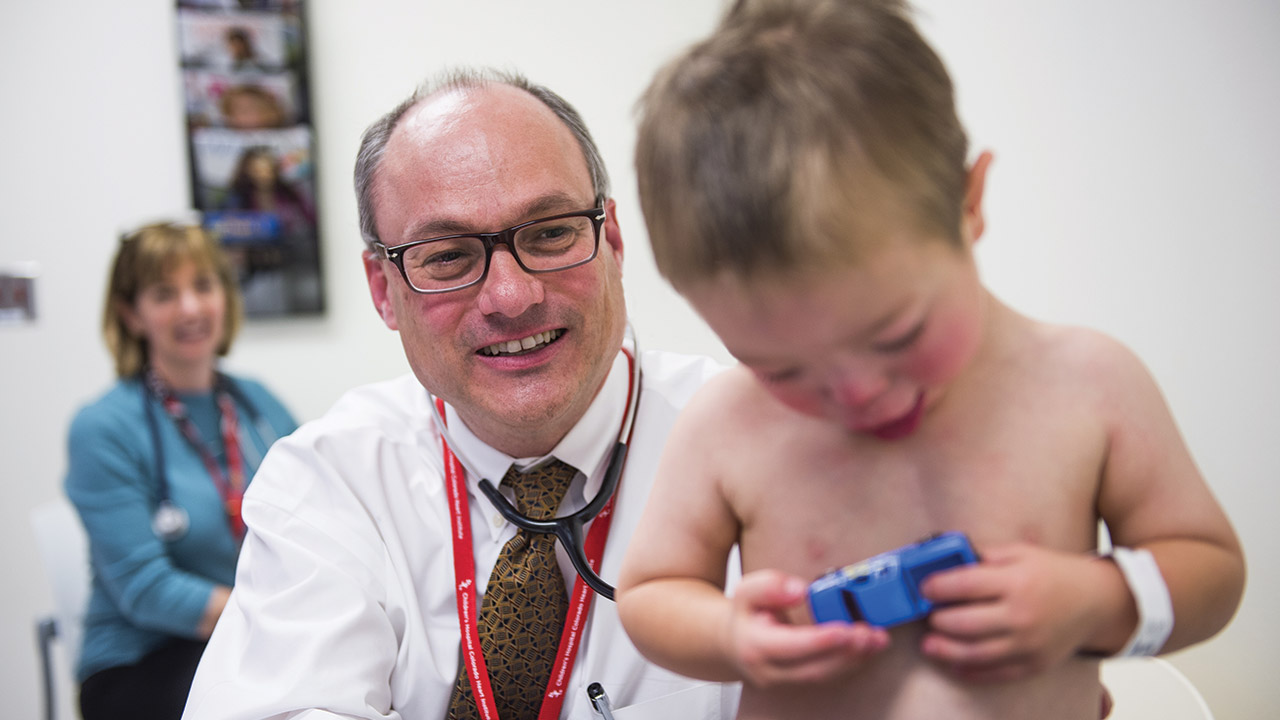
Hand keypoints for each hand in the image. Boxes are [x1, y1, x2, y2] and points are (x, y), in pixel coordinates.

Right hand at [726, 569, 888, 686]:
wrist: (734, 642)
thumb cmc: (746, 614)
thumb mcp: (746, 590)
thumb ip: (769, 586)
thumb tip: (798, 590)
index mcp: (755, 646)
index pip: (789, 647)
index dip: (818, 640)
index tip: (844, 630)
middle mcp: (771, 670)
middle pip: (813, 668)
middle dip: (846, 653)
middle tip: (870, 635)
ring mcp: (786, 681)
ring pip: (824, 675)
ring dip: (854, 659)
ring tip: (877, 639)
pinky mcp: (800, 682)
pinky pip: (829, 675)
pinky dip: (851, 661)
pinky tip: (868, 646)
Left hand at [919, 543, 1112, 682]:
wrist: (1096, 602)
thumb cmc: (1053, 573)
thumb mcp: (1020, 553)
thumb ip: (983, 555)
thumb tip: (946, 556)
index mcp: (1016, 581)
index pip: (965, 585)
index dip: (937, 587)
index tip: (923, 588)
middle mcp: (1021, 615)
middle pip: (965, 623)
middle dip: (938, 620)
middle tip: (928, 616)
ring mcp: (1028, 644)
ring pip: (975, 653)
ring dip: (945, 650)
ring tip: (929, 644)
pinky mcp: (1033, 665)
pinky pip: (995, 673)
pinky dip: (970, 671)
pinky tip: (953, 664)